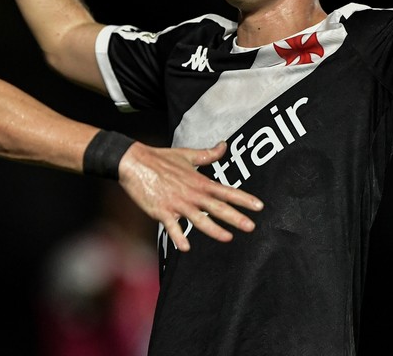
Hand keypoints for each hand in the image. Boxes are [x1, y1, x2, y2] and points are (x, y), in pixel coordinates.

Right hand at [117, 141, 262, 251]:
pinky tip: (186, 247)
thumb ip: (208, 154)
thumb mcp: (187, 155)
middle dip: (235, 217)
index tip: (259, 206)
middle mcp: (191, 193)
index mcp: (199, 181)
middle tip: (251, 226)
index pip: (226, 191)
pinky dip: (178, 236)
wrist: (134, 162)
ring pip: (199, 219)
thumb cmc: (160, 158)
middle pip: (217, 207)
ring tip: (227, 237)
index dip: (243, 198)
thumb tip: (223, 145)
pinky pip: (172, 227)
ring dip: (214, 229)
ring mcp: (177, 203)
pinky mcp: (162, 211)